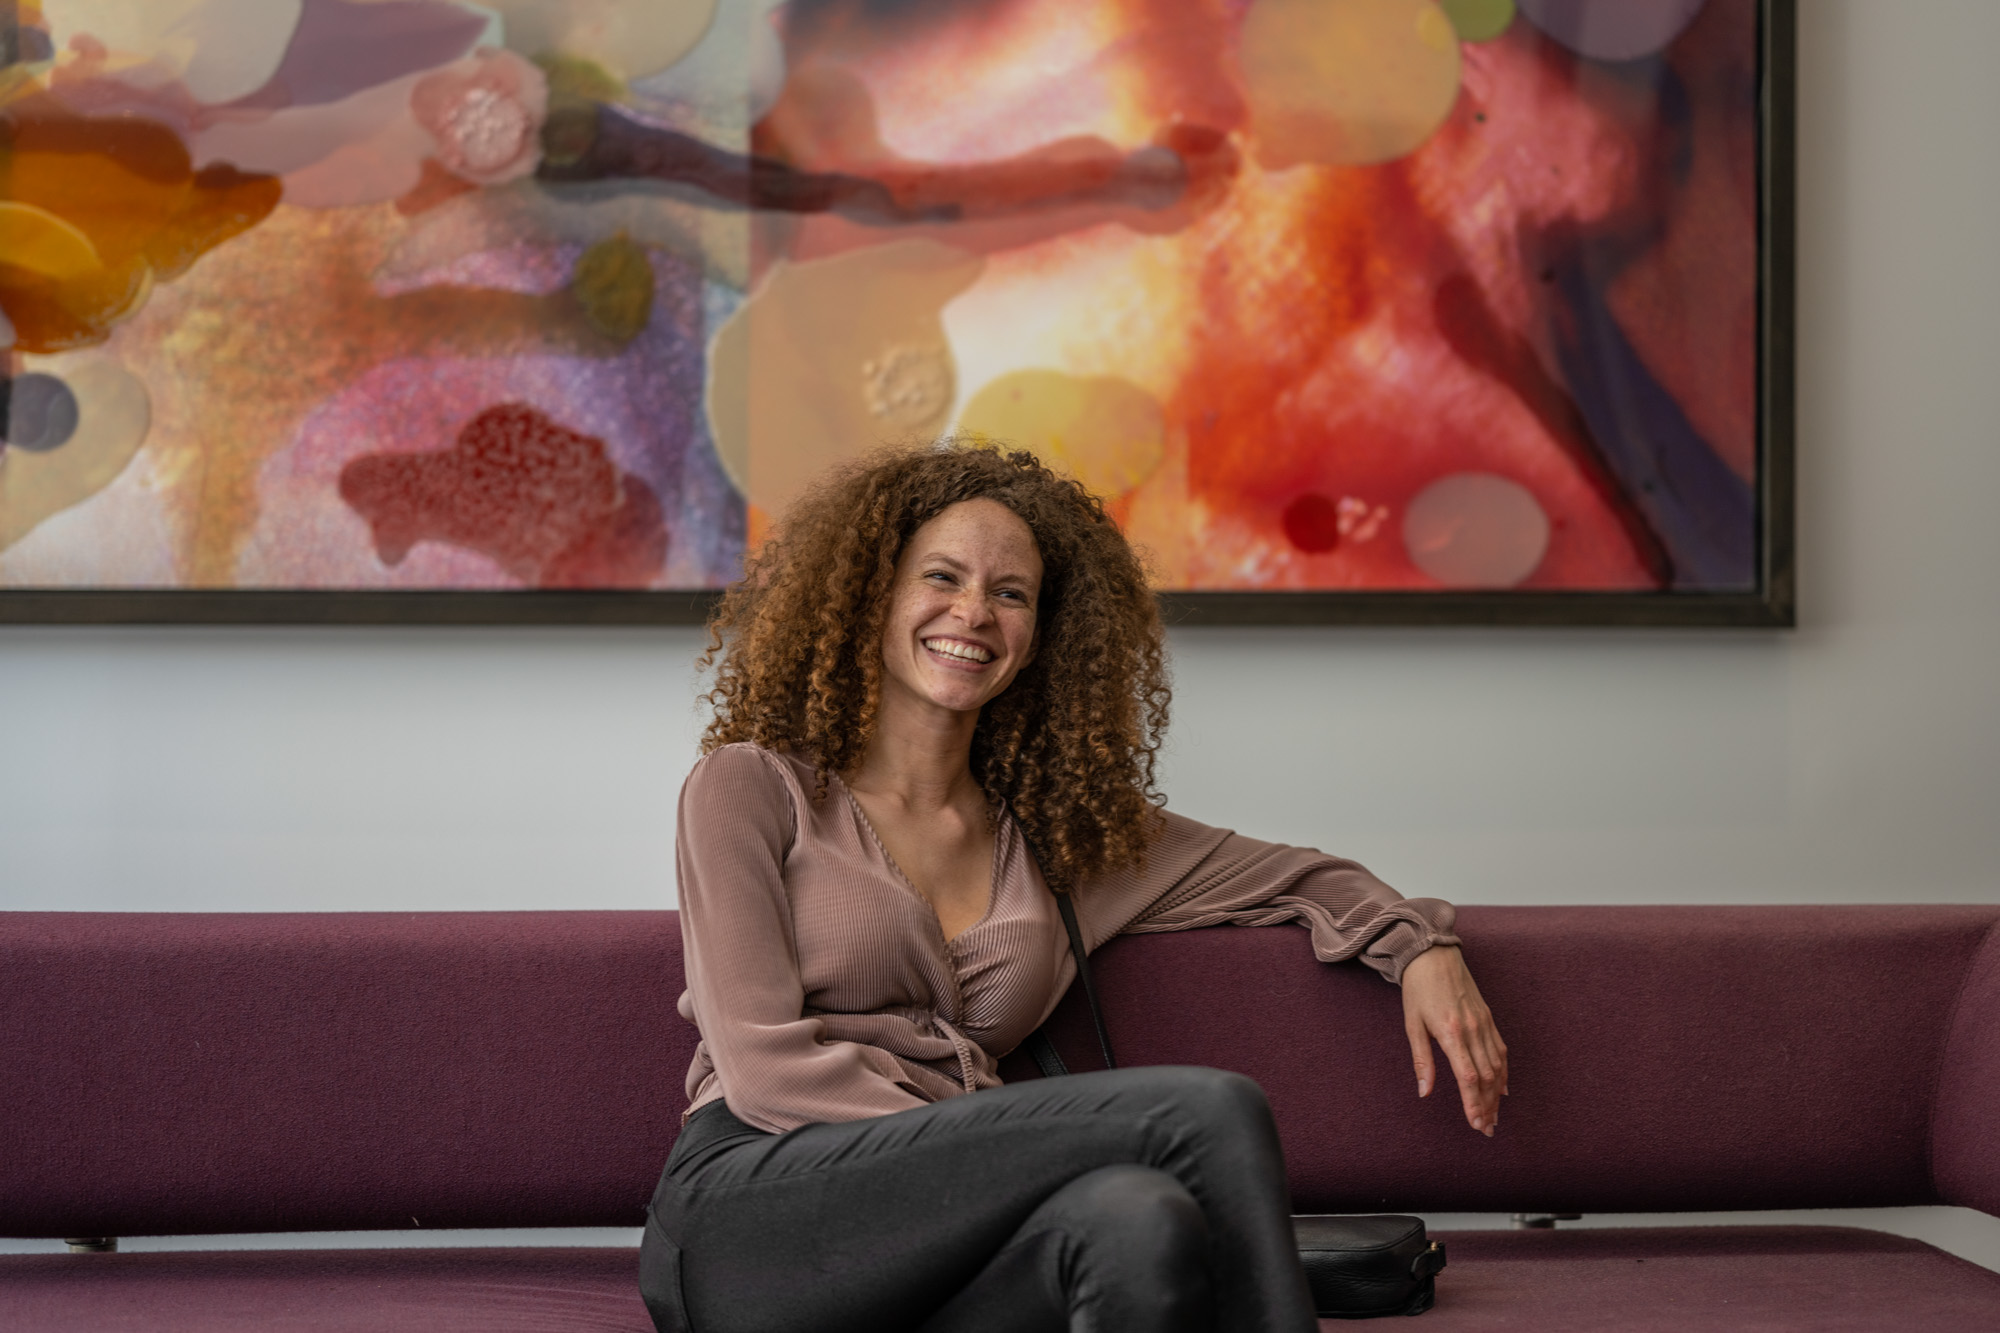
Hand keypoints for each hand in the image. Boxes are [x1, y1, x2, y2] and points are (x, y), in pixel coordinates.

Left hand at [1400, 945, 1508, 1135]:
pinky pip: (1501, 1050)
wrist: (1433, 955)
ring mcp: (1483, 1024)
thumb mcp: (1412, 1024)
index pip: (1468, 1077)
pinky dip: (1504, 1073)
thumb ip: (1422, 1060)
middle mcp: (1472, 1030)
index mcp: (1451, 1033)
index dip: (1474, 1103)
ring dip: (1496, 1094)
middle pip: (1486, 1077)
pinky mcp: (1488, 1018)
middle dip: (1487, 1106)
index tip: (1475, 1124)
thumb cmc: (1418, 989)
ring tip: (1494, 1116)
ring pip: (1497, 1067)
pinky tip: (1502, 1090)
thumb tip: (1424, 1093)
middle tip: (1486, 1128)